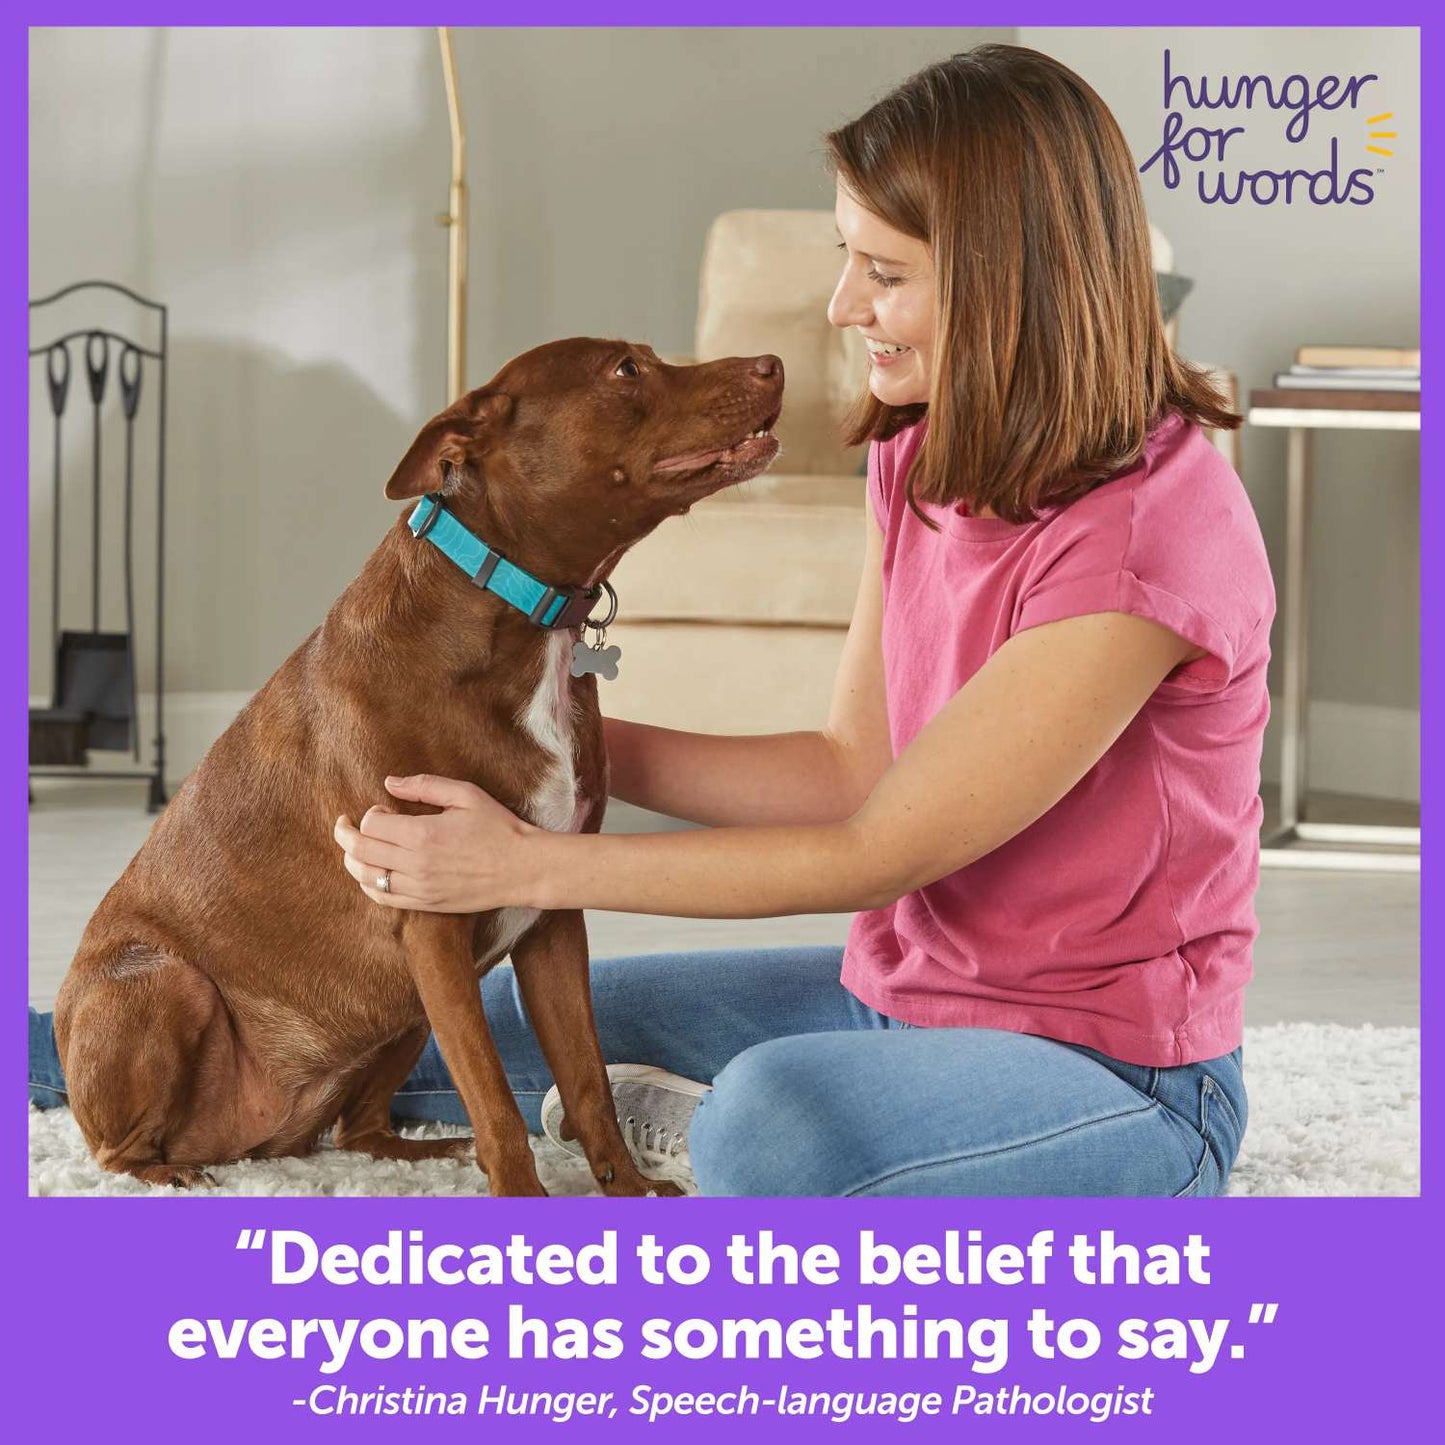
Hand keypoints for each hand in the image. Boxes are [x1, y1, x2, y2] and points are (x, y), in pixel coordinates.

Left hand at [333, 774, 537, 912]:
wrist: (522, 868)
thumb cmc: (498, 827)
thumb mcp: (466, 795)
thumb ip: (425, 786)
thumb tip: (389, 782)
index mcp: (424, 834)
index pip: (372, 826)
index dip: (369, 814)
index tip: (381, 809)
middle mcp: (416, 865)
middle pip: (361, 852)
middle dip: (346, 835)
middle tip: (344, 825)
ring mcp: (420, 888)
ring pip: (367, 878)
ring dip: (353, 861)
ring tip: (354, 849)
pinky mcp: (427, 904)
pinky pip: (384, 899)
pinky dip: (369, 885)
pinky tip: (371, 873)